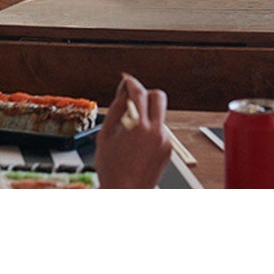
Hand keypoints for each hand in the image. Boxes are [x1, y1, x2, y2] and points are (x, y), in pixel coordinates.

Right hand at [95, 74, 171, 188]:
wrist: (125, 192)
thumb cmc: (111, 168)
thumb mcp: (105, 136)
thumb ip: (116, 110)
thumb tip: (123, 93)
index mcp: (137, 126)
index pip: (138, 93)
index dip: (131, 83)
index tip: (127, 81)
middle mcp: (155, 131)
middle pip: (159, 97)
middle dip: (147, 94)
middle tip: (135, 101)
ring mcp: (164, 140)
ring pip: (159, 116)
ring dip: (147, 116)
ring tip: (130, 134)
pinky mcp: (168, 149)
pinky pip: (161, 131)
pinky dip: (150, 132)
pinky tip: (137, 146)